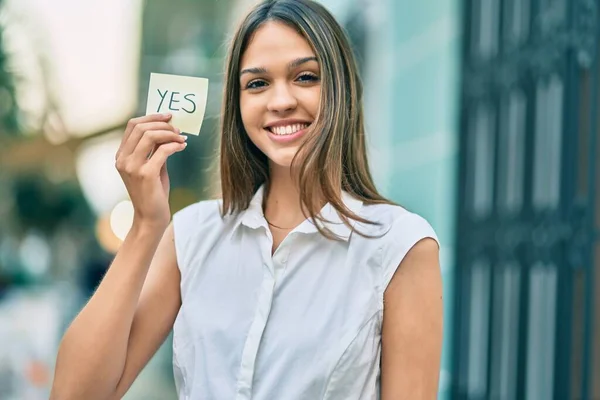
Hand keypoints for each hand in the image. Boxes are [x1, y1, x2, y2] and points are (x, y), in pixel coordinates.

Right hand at [115, 113, 186, 229]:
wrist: (150, 217)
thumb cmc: (153, 192)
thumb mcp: (152, 166)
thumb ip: (155, 149)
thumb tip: (168, 129)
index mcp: (121, 155)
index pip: (132, 125)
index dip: (151, 117)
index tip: (168, 116)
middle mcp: (123, 159)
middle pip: (141, 127)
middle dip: (162, 124)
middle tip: (178, 129)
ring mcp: (132, 167)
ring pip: (150, 136)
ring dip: (169, 134)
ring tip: (181, 138)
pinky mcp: (145, 175)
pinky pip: (162, 151)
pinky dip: (174, 146)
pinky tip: (182, 147)